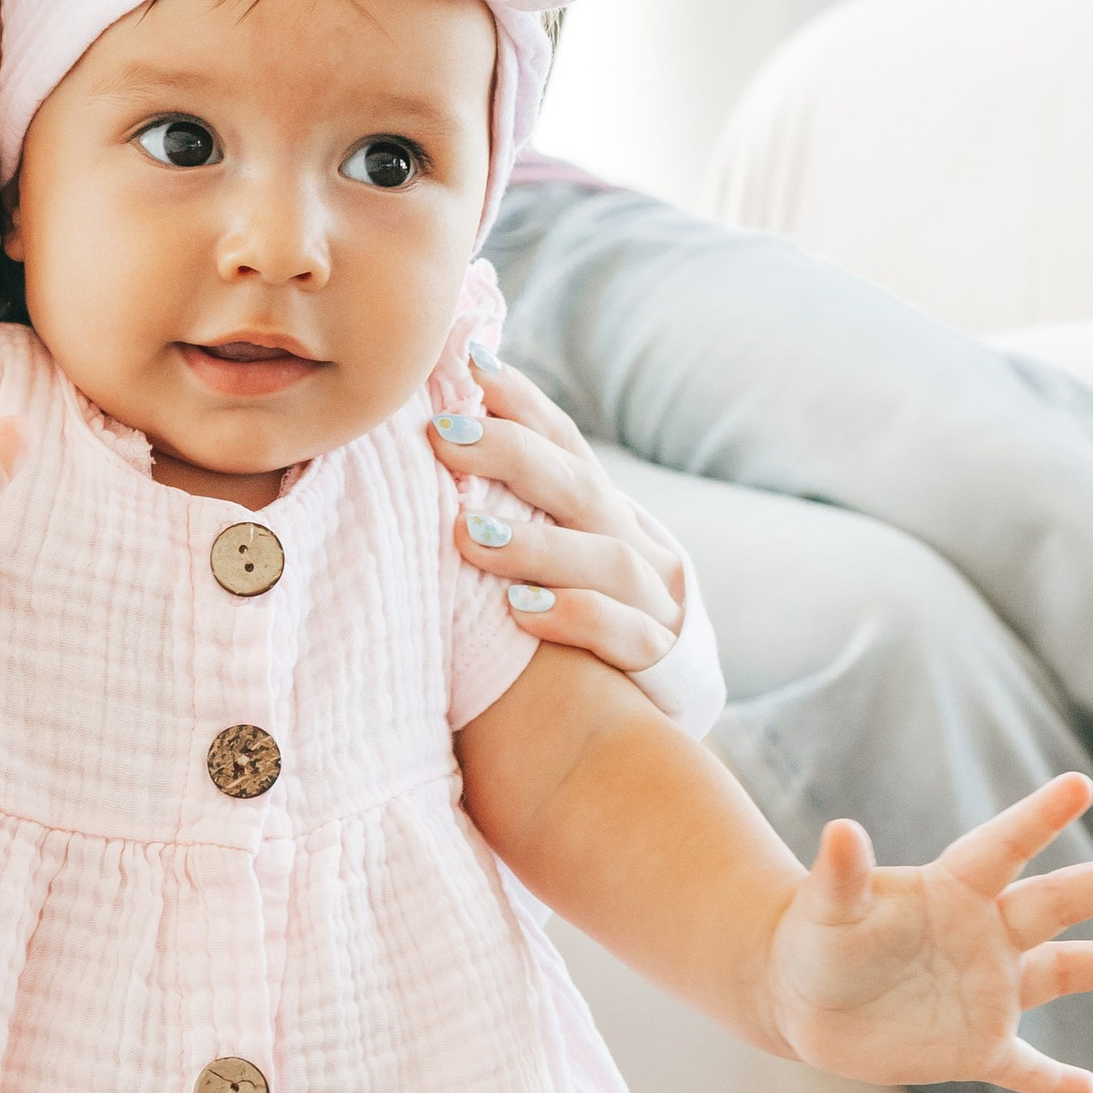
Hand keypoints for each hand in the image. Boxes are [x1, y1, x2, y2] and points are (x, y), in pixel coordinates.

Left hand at [437, 348, 688, 679]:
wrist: (652, 730)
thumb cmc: (575, 635)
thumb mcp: (555, 564)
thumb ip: (511, 514)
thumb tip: (426, 445)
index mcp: (606, 517)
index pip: (566, 444)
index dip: (521, 402)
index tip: (468, 362)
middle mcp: (638, 548)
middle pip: (579, 487)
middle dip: (512, 455)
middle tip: (442, 437)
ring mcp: (657, 604)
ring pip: (605, 559)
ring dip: (535, 543)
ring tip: (467, 534)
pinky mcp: (666, 667)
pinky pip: (628, 635)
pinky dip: (575, 618)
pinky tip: (520, 612)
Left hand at [764, 772, 1092, 1092]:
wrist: (800, 998)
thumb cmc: (813, 939)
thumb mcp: (825, 907)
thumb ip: (841, 874)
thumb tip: (842, 829)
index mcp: (950, 891)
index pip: (1002, 848)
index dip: (1038, 816)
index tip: (1080, 785)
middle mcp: (982, 935)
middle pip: (1054, 904)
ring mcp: (986, 992)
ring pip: (1061, 975)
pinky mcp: (975, 1048)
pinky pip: (1026, 1067)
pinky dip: (1055, 1080)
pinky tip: (1088, 1088)